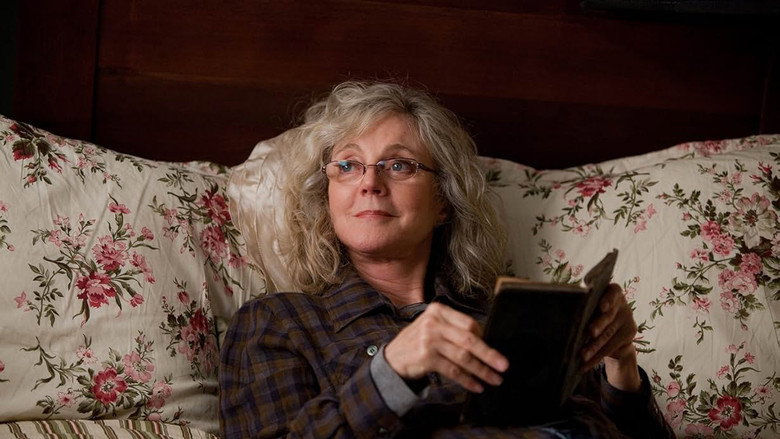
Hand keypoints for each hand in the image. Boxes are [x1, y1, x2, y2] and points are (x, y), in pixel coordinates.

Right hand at [384, 302, 507, 392]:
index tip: (494, 350)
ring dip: (481, 370)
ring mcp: (429, 340)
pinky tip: (476, 386)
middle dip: (489, 354)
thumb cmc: (418, 341)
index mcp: (438, 311)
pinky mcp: (426, 358)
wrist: (392, 358)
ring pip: (463, 357)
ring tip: (494, 379)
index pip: (468, 323)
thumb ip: (454, 329)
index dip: (484, 338)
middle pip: (469, 339)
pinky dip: (467, 380)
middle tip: (503, 365)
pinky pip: (453, 370)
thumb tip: (485, 342)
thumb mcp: (433, 326)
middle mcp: (433, 323)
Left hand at [580, 283, 641, 390]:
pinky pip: (610, 348)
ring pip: (608, 335)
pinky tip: (585, 365)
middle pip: (608, 316)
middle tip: (590, 332)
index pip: (613, 292)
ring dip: (594, 347)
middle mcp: (623, 305)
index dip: (608, 299)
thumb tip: (562, 312)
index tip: (602, 307)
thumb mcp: (592, 307)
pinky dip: (596, 358)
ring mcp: (628, 320)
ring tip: (582, 356)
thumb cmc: (594, 312)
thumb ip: (584, 307)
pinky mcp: (629, 335)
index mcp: (612, 292)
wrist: (615, 329)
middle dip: (599, 325)